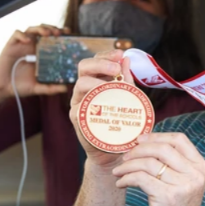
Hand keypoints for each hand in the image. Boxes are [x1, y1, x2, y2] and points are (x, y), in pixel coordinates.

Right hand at [0, 24, 68, 112]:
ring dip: (40, 28)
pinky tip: (28, 41)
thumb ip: (50, 88)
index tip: (69, 33)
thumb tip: (65, 88)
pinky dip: (22, 35)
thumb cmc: (20, 86)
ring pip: (31, 29)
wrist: (2, 89)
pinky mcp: (10, 46)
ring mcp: (21, 45)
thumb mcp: (38, 88)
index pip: (52, 38)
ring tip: (47, 33)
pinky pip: (16, 34)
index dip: (60, 33)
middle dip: (52, 28)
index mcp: (40, 53)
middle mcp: (32, 46)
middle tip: (59, 33)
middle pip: (43, 30)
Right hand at [68, 49, 134, 168]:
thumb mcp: (127, 99)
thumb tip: (126, 59)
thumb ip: (125, 80)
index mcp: (96, 82)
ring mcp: (78, 103)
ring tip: (112, 86)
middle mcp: (84, 90)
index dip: (106, 54)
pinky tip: (102, 102)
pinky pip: (79, 107)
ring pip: (80, 84)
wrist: (113, 151)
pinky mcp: (77, 119)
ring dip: (95, 82)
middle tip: (116, 68)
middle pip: (83, 67)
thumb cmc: (120, 123)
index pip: (96, 61)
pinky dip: (90, 103)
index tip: (120, 54)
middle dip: (99, 63)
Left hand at [112, 132, 204, 205]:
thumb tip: (146, 142)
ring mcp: (182, 186)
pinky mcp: (167, 197)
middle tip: (126, 156)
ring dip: (128, 166)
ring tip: (119, 171)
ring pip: (148, 163)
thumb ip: (174, 164)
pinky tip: (121, 183)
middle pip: (162, 149)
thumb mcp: (184, 183)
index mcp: (200, 168)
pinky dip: (127, 178)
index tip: (140, 139)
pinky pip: (141, 178)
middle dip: (139, 150)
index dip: (157, 136)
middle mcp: (194, 175)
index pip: (179, 140)